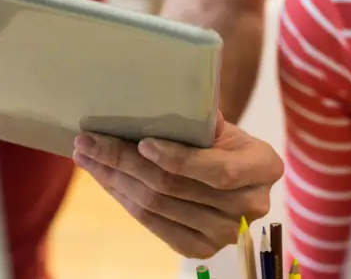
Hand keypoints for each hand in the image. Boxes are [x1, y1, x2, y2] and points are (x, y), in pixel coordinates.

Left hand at [73, 112, 283, 257]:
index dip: (178, 158)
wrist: (231, 170)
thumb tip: (159, 101)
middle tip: (89, 141)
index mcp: (264, 166)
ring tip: (86, 155)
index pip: (217, 170)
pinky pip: (152, 224)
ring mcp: (226, 233)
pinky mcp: (201, 249)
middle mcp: (251, 206)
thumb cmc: (220, 138)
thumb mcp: (218, 122)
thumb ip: (198, 116)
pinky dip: (123, 198)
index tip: (142, 141)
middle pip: (176, 188)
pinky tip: (104, 178)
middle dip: (125, 162)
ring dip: (114, 180)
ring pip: (157, 206)